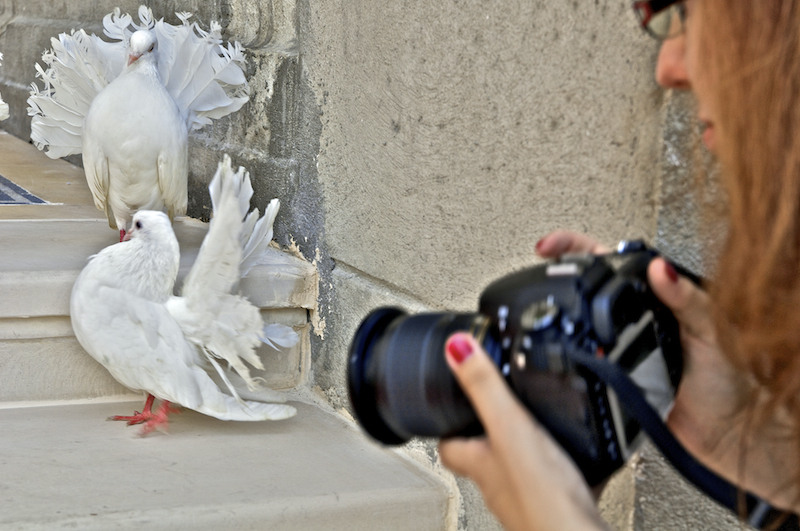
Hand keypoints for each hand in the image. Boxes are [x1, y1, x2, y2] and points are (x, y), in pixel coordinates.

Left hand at [438, 333, 607, 530]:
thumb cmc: (542, 499)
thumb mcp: (510, 427)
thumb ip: (484, 387)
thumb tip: (456, 348)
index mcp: (480, 461)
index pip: (448, 444)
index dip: (446, 423)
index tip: (450, 400)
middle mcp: (499, 481)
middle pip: (482, 452)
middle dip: (490, 428)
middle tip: (501, 404)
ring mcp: (527, 494)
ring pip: (518, 464)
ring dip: (527, 443)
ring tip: (541, 421)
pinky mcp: (558, 502)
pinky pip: (556, 477)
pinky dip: (563, 462)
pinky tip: (577, 452)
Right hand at [537, 230, 799, 511]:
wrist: (726, 435)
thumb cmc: (730, 382)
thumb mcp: (712, 331)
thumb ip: (687, 299)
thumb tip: (660, 270)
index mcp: (656, 299)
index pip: (611, 263)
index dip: (576, 249)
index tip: (550, 246)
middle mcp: (633, 320)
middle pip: (585, 290)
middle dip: (555, 279)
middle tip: (535, 274)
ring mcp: (618, 350)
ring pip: (579, 326)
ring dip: (560, 320)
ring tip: (546, 311)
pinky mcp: (610, 380)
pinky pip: (582, 365)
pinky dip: (569, 360)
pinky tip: (563, 356)